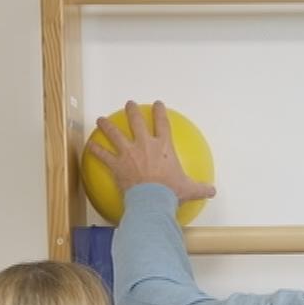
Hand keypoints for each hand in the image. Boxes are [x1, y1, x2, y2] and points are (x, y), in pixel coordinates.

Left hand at [85, 99, 217, 202]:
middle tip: (129, 104)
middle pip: (136, 122)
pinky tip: (90, 146)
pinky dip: (96, 150)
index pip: (163, 124)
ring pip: (115, 134)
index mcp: (163, 147)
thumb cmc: (171, 192)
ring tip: (101, 119)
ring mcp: (129, 153)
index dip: (160, 112)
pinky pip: (103, 155)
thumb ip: (201, 188)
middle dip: (132, 111)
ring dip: (107, 125)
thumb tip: (213, 191)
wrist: (152, 200)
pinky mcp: (117, 164)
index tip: (158, 104)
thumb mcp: (189, 189)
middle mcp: (145, 145)